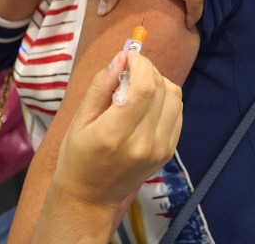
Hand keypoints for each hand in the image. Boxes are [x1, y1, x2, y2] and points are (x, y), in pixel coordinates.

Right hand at [53, 51, 181, 210]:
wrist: (91, 197)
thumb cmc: (77, 156)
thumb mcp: (78, 119)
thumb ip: (100, 86)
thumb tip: (121, 58)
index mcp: (115, 134)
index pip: (144, 88)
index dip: (140, 65)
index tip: (128, 57)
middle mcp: (143, 143)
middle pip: (161, 90)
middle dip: (147, 70)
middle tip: (128, 70)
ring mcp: (160, 150)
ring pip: (174, 98)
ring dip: (158, 82)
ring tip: (137, 85)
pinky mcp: (168, 152)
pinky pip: (177, 113)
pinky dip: (165, 99)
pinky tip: (146, 102)